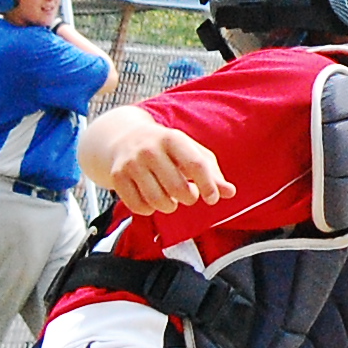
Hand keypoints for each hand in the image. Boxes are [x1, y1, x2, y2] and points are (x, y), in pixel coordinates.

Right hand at [99, 118, 233, 214]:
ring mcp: (131, 163)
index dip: (208, 185)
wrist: (124, 138)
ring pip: (158, 201)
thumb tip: (230, 192)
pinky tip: (151, 199)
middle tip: (188, 193)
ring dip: (169, 206)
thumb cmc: (166, 149)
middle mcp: (150, 149)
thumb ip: (212, 173)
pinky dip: (149, 210)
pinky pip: (139, 207)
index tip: (213, 198)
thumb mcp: (191, 152)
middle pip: (177, 188)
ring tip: (170, 196)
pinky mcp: (117, 177)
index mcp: (173, 139)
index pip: (195, 165)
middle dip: (188, 198)